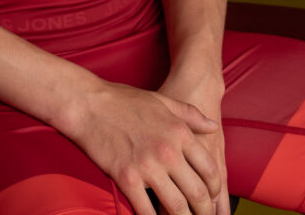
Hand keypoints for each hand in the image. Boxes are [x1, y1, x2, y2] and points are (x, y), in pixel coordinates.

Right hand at [64, 80, 221, 214]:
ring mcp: (147, 167)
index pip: (210, 169)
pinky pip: (146, 210)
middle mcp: (168, 151)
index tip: (214, 198)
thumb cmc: (123, 100)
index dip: (216, 190)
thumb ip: (191, 115)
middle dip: (206, 212)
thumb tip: (213, 126)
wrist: (88, 104)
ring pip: (177, 207)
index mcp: (179, 132)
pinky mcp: (126, 179)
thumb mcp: (162, 101)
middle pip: (198, 193)